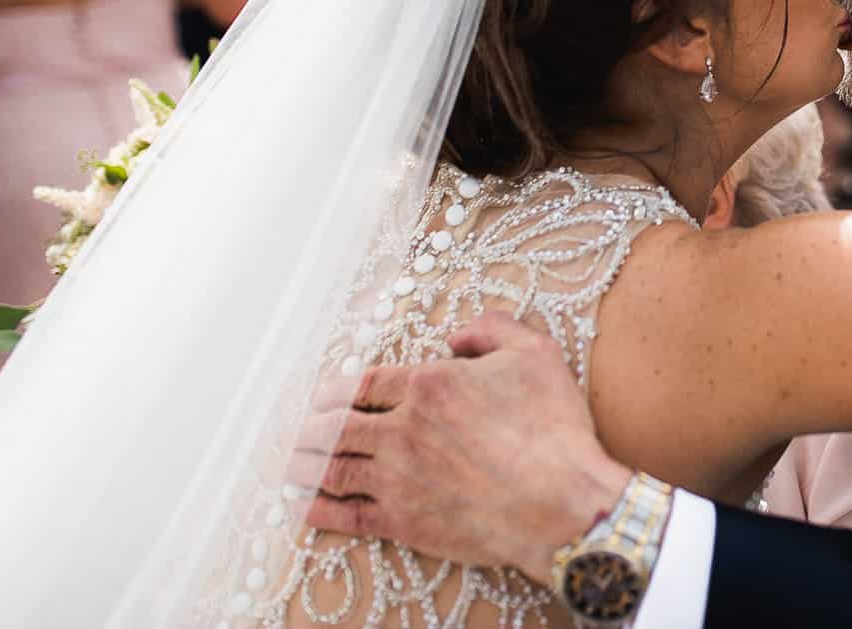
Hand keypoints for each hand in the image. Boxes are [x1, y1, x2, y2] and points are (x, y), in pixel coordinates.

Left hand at [300, 311, 630, 584]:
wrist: (561, 502)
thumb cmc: (553, 428)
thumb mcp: (534, 354)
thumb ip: (492, 330)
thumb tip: (457, 336)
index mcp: (429, 385)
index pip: (364, 383)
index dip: (337, 388)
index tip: (324, 396)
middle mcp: (403, 430)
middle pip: (337, 425)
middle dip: (312, 426)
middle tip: (300, 429)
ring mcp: (397, 478)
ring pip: (333, 468)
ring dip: (305, 464)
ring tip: (291, 464)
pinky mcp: (403, 521)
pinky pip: (347, 515)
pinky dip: (320, 511)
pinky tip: (306, 509)